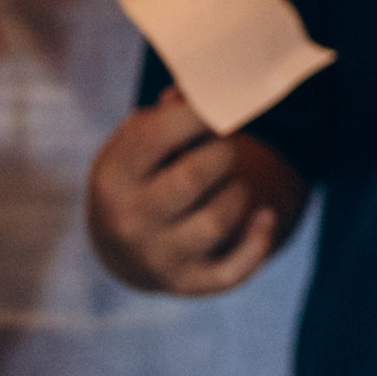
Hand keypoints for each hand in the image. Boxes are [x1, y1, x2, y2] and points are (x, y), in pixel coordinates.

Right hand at [86, 92, 305, 295]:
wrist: (122, 244)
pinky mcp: (188, 285)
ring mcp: (158, 259)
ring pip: (220, 219)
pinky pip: (236, 268)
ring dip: (238, 192)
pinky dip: (260, 239)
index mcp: (114, 176)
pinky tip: (262, 216)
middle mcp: (130, 222)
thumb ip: (170, 111)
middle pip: (196, 175)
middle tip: (222, 149)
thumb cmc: (141, 174)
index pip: (159, 133)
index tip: (218, 105)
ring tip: (227, 184)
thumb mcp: (137, 140)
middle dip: (222, 153)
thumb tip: (205, 90)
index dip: (201, 112)